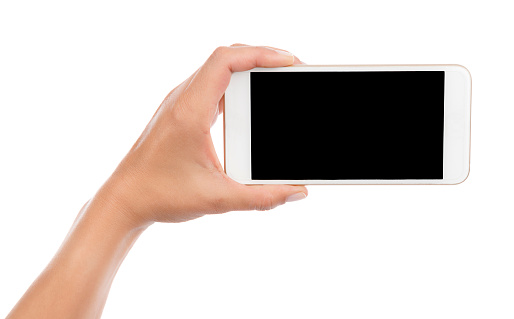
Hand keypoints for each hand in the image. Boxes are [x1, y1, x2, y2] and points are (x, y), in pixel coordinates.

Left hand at [99, 44, 307, 225]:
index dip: (260, 54)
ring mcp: (180, 103)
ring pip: (217, 69)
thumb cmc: (160, 195)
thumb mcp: (217, 198)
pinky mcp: (181, 112)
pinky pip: (211, 84)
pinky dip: (235, 82)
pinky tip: (251, 98)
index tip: (288, 62)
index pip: (225, 62)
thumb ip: (261, 198)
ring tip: (276, 77)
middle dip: (261, 57)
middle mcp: (182, 99)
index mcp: (189, 111)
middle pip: (225, 58)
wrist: (125, 199)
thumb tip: (296, 191)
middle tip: (290, 69)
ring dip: (248, 67)